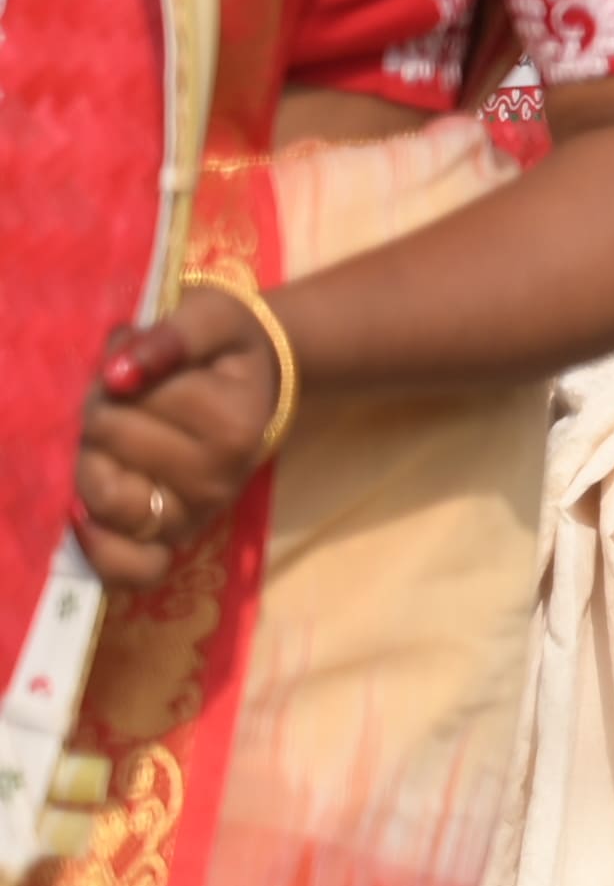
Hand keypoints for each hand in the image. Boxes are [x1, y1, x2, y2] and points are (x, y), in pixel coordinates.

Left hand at [68, 286, 278, 591]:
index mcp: (235, 427)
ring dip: (93, 460)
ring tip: (113, 442)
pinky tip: (84, 518)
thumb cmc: (228, 350)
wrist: (257, 385)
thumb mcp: (211, 316)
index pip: (132, 395)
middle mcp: (220, 480)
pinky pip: (133, 569)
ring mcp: (196, 515)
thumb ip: (170, 335)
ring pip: (106, 497)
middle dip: (101, 410)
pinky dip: (102, 551)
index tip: (139, 360)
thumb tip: (119, 374)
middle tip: (127, 398)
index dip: (117, 370)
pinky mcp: (174, 540)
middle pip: (110, 439)